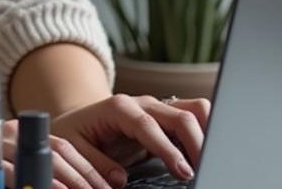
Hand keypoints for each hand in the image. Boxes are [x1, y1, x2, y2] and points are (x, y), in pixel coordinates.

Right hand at [0, 123, 145, 188]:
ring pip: (45, 160)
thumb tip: (46, 185)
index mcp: (15, 132)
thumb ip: (18, 173)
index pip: (62, 146)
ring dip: (71, 181)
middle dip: (88, 174)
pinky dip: (40, 185)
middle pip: (60, 150)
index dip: (88, 165)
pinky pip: (19, 173)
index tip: (109, 184)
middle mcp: (10, 131)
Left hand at [51, 94, 210, 187]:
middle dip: (196, 144)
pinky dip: (206, 132)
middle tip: (202, 174)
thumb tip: (119, 179)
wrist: (78, 119)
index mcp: (118, 108)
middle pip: (180, 115)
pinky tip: (205, 156)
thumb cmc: (76, 133)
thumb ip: (94, 163)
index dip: (168, 150)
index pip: (149, 126)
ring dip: (206, 133)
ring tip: (209, 163)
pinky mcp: (168, 117)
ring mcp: (158, 107)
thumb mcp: (72, 147)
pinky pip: (195, 117)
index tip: (184, 173)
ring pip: (194, 108)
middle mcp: (142, 103)